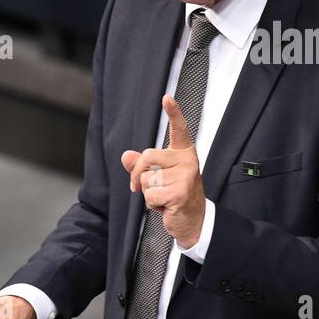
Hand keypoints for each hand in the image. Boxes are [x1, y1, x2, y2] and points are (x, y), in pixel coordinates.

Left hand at [120, 94, 205, 248]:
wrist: (193, 220)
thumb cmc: (175, 195)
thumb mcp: (158, 177)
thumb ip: (141, 165)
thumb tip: (126, 156)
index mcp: (183, 153)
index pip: (178, 129)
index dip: (173, 113)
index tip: (166, 97)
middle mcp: (187, 161)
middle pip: (146, 157)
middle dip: (138, 176)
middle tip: (147, 188)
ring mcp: (185, 176)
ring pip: (146, 179)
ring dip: (148, 193)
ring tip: (165, 197)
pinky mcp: (180, 193)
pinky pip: (149, 195)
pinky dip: (152, 205)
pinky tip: (167, 206)